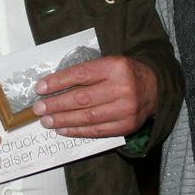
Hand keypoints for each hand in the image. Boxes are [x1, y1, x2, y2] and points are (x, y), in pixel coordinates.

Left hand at [31, 56, 156, 137]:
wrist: (155, 88)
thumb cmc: (125, 74)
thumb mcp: (109, 63)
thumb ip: (86, 73)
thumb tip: (53, 86)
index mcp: (116, 66)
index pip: (81, 74)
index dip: (58, 82)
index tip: (40, 88)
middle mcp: (122, 87)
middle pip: (82, 97)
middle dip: (56, 104)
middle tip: (38, 108)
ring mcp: (126, 109)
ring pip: (88, 116)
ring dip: (63, 119)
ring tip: (46, 120)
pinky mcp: (126, 125)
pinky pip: (97, 130)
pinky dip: (77, 131)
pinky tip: (63, 129)